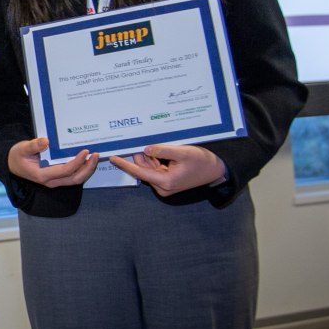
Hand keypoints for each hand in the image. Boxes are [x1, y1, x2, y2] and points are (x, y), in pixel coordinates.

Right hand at [7, 138, 99, 187]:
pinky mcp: (57, 178)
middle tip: (95, 155)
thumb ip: (33, 146)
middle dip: (87, 168)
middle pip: (74, 179)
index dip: (77, 162)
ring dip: (87, 169)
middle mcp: (51, 181)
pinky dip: (82, 169)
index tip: (85, 152)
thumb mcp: (22, 149)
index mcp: (43, 175)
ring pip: (76, 179)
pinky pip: (73, 176)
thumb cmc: (17, 156)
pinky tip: (87, 160)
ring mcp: (55, 181)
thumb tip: (45, 141)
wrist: (13, 164)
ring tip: (94, 157)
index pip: (65, 171)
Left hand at [109, 145, 226, 196]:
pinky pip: (156, 168)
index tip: (113, 158)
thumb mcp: (182, 152)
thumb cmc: (201, 161)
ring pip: (149, 167)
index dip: (125, 164)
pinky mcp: (168, 182)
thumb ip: (162, 150)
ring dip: (151, 156)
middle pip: (144, 168)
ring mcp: (165, 185)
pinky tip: (163, 152)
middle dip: (142, 155)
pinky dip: (156, 159)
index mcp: (165, 181)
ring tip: (163, 148)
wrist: (215, 170)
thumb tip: (145, 149)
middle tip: (146, 142)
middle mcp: (163, 186)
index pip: (139, 171)